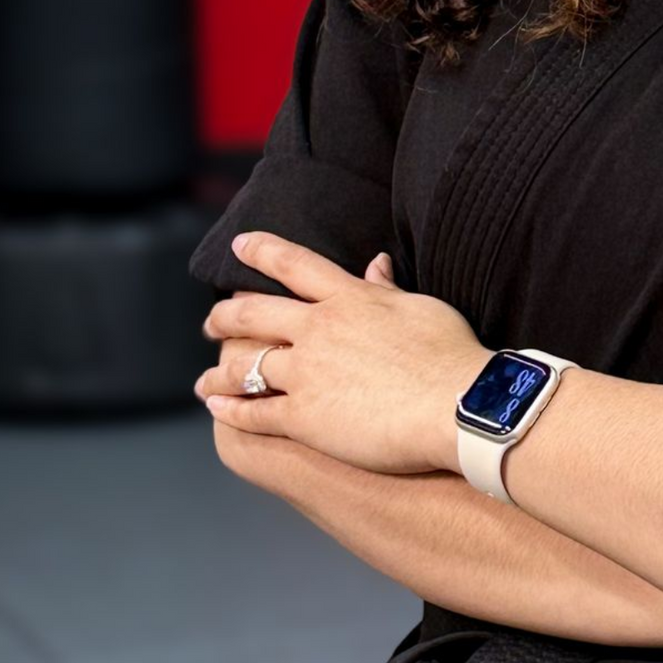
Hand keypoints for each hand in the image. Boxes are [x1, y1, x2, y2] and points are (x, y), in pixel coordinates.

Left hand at [196, 233, 489, 474]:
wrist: (458, 406)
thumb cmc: (451, 355)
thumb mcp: (422, 308)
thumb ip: (389, 288)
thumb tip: (376, 263)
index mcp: (349, 298)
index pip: (295, 265)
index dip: (263, 252)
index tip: (240, 245)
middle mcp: (319, 329)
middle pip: (254, 314)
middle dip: (226, 315)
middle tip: (211, 320)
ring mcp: (306, 373)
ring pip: (244, 365)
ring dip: (219, 371)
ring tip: (205, 378)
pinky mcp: (303, 417)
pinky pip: (253, 412)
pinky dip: (230, 409)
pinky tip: (216, 408)